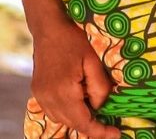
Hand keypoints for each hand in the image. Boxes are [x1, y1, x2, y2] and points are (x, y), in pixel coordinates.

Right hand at [30, 15, 118, 138]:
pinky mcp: (38, 91)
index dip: (99, 131)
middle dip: (91, 127)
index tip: (116, 134)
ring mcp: (40, 95)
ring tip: (98, 113)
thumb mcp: (94, 62)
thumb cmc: (74, 41)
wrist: (49, 28)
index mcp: (64, 91)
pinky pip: (54, 110)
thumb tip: (101, 107)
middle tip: (111, 127)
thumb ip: (99, 87)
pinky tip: (81, 103)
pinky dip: (69, 111)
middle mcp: (48, 97)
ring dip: (79, 119)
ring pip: (62, 118)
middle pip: (72, 123)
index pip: (82, 121)